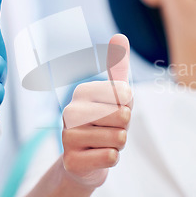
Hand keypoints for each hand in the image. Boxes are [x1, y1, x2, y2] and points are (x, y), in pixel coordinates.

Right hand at [61, 34, 131, 187]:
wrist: (85, 161)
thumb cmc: (104, 123)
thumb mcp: (115, 95)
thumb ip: (118, 67)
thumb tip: (119, 35)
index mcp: (82, 92)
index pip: (126, 96)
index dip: (128, 107)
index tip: (113, 112)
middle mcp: (70, 111)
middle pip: (123, 117)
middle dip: (124, 128)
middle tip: (109, 130)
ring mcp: (67, 137)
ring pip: (119, 139)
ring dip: (118, 145)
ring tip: (103, 143)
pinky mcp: (71, 160)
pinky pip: (111, 157)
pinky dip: (111, 159)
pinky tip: (97, 157)